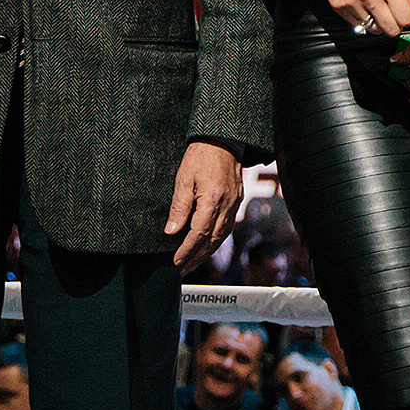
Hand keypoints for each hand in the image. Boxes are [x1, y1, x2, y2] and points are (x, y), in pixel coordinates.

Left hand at [166, 140, 241, 271]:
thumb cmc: (201, 156)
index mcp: (213, 200)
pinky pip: (227, 226)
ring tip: (192, 262)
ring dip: (207, 252)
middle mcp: (227, 205)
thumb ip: (179, 207)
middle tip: (181, 269)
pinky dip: (216, 240)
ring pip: (222, 236)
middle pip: (212, 240)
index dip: (186, 250)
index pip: (199, 234)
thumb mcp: (183, 179)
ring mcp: (235, 203)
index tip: (175, 262)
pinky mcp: (237, 200)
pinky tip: (207, 244)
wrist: (223, 140)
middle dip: (196, 257)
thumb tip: (172, 232)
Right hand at [294, 0, 409, 35]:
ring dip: (380, 21)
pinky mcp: (337, 5)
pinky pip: (355, 25)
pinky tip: (366, 3)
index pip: (406, 18)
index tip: (408, 2)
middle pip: (391, 30)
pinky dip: (363, 19)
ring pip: (372, 30)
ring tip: (380, 4)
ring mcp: (351, 2)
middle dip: (398, 22)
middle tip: (395, 7)